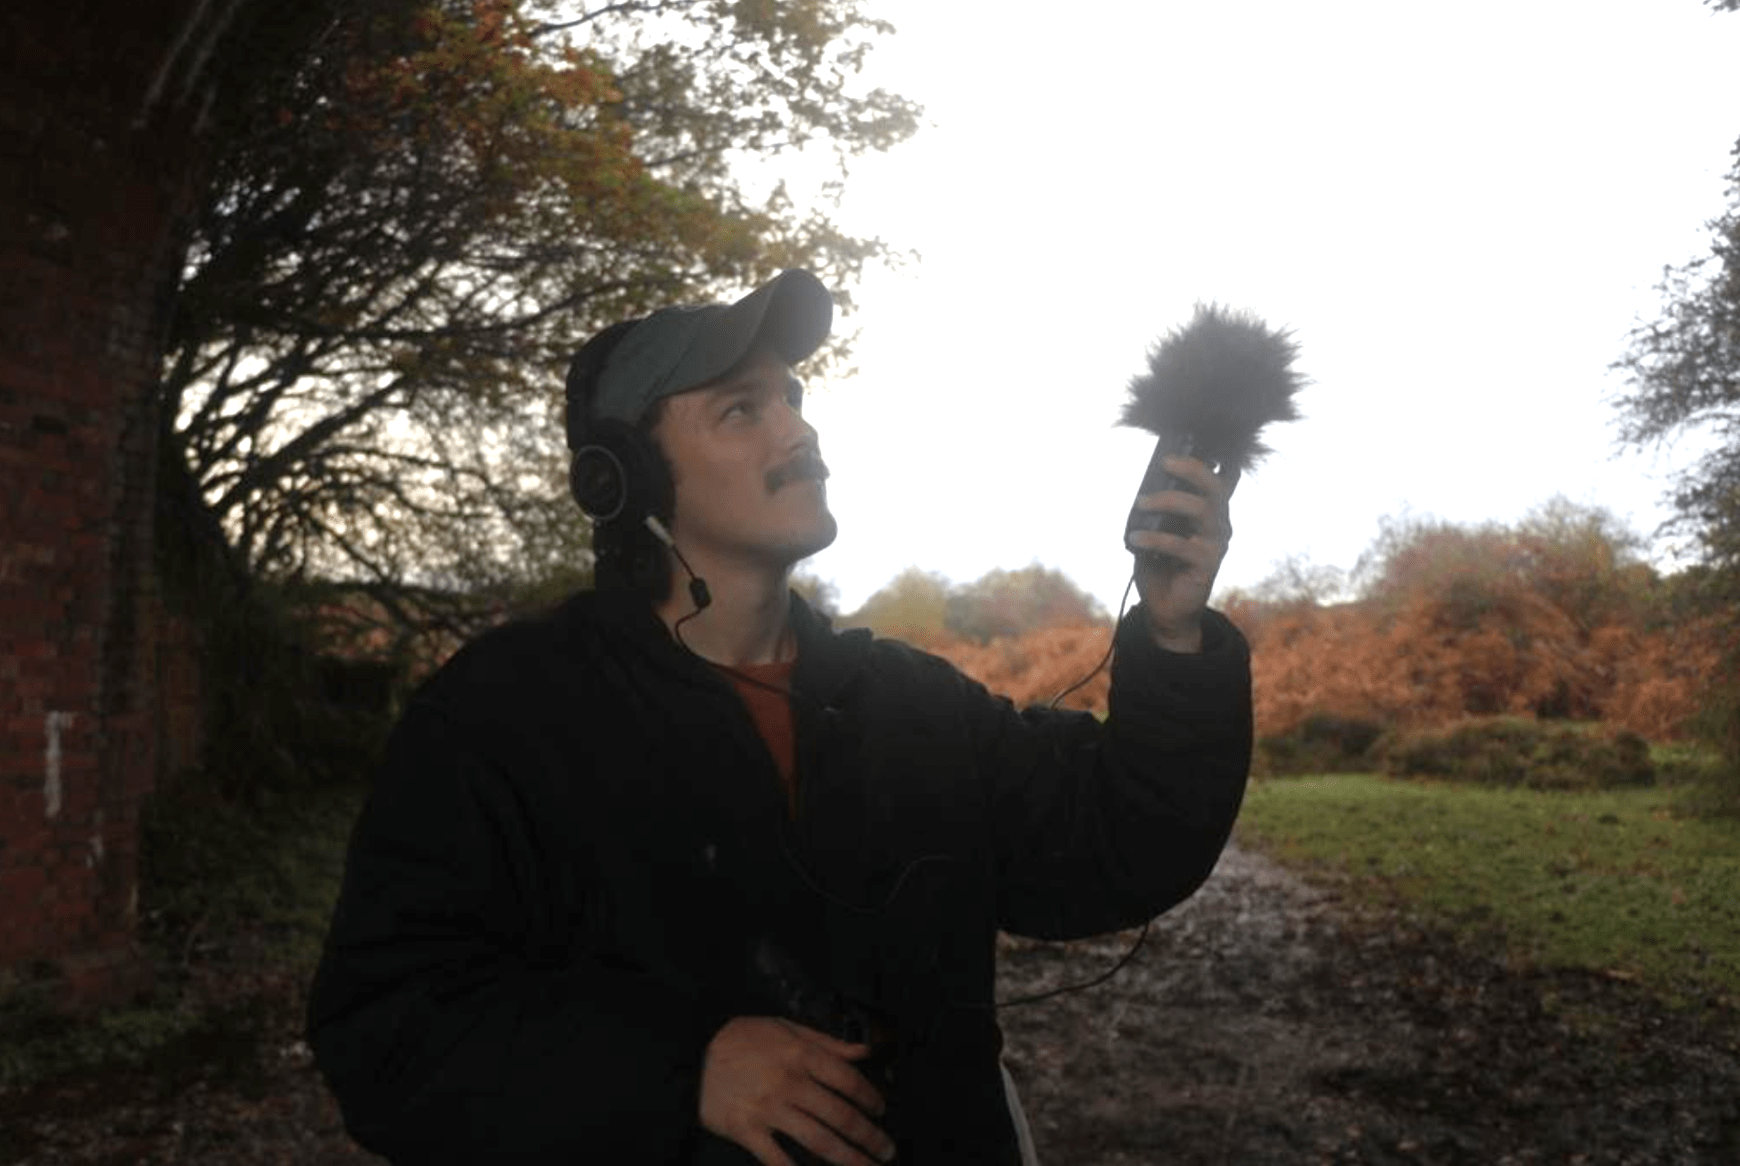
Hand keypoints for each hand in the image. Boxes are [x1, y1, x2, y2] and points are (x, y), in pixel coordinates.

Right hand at [699, 1016, 894, 1165]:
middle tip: (886, 1149)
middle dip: (869, 1136)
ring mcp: (768, 1109)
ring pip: (818, 1140)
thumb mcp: (788, 1028)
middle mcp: (789, 1082)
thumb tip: (864, 1053)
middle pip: (839, 1115)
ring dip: (848, 1158)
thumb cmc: (745, 1038)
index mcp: (801, 1055)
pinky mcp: (747, 1130)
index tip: (881, 1110)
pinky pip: (778, 1159)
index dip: (870, 1098)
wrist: (695, 1052)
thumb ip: (828, 1043)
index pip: (848, 1080)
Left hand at [1126, 455, 1237, 650]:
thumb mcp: (1158, 530)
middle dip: (1192, 468)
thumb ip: (1158, 509)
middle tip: (1165, 462)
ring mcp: (1215, 545)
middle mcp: (1219, 525)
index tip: (1198, 440)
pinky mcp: (1206, 566)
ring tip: (1140, 502)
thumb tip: (1144, 486)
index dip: (1218, 458)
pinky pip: (1182, 545)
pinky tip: (1134, 538)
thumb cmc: (1160, 565)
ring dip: (1168, 500)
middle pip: (1215, 487)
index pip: (1224, 478)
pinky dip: (1154, 538)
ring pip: (1201, 509)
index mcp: (1211, 513)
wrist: (1165, 609)